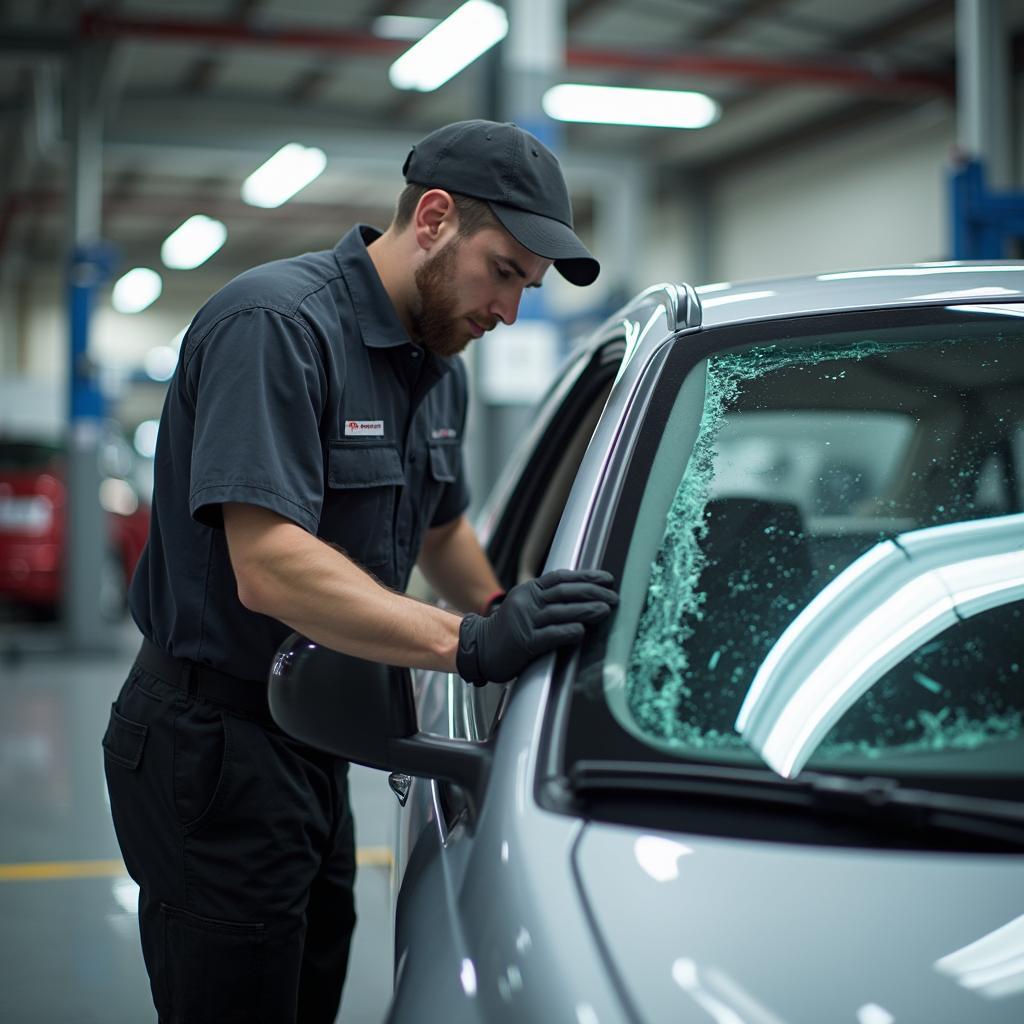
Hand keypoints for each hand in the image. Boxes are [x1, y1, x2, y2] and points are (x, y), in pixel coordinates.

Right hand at [456, 569, 617, 685]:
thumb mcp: (524, 606)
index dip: (586, 577)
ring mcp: (526, 621)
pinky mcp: (525, 642)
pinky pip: (551, 634)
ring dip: (587, 610)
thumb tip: (581, 596)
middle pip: (565, 592)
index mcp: (529, 590)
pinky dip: (569, 631)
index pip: (561, 578)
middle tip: (613, 596)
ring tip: (605, 609)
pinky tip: (582, 631)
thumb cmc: (507, 631)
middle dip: (593, 592)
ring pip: (561, 611)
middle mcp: (527, 601)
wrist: (478, 649)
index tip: (606, 579)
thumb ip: (547, 600)